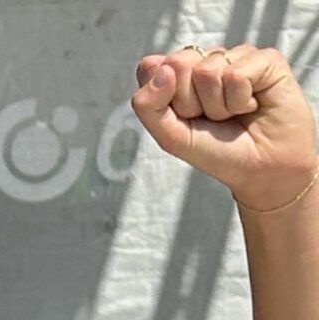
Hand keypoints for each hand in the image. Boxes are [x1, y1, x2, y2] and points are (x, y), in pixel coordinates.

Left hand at [132, 44, 317, 211]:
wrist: (261, 168)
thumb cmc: (217, 150)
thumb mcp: (170, 135)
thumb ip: (148, 105)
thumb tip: (163, 68)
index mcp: (179, 73)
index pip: (151, 67)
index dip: (163, 99)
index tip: (185, 117)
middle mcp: (206, 59)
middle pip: (177, 64)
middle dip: (189, 102)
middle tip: (211, 118)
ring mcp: (236, 56)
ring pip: (207, 72)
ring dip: (218, 106)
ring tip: (233, 114)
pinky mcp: (266, 58)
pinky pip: (236, 75)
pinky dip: (240, 101)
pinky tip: (252, 106)